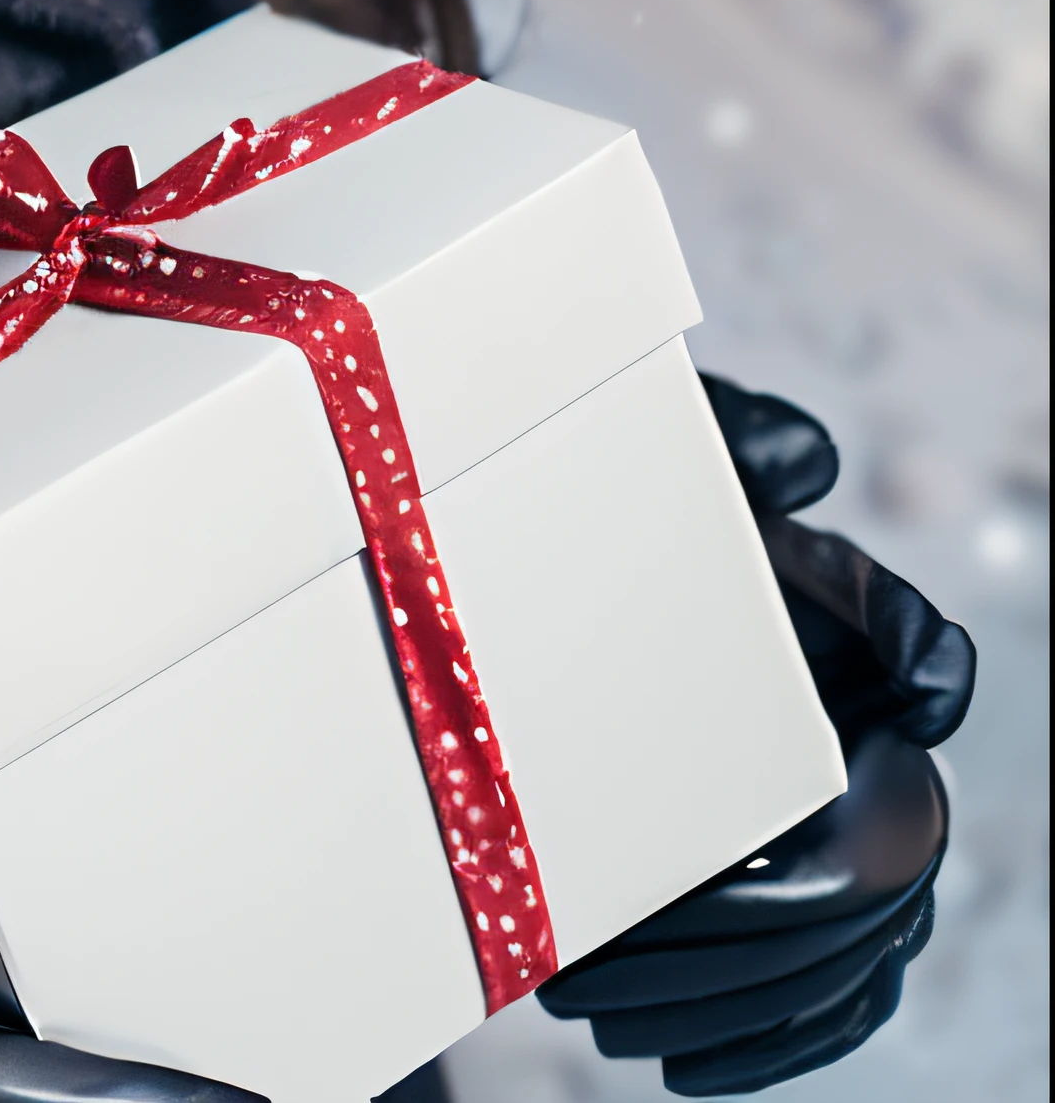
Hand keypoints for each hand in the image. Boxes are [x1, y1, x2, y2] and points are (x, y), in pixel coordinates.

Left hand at [533, 376, 973, 1092]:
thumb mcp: (657, 458)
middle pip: (872, 855)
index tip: (910, 693)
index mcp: (835, 613)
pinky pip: (837, 1003)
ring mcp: (855, 823)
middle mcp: (862, 724)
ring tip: (599, 1007)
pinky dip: (764, 1044)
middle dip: (754, 925)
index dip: (923, 658)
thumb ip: (734, 439)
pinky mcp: (823, 906)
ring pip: (851, 947)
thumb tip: (811, 461)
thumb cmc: (613, 500)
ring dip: (731, 997)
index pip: (915, 638)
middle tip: (617, 954)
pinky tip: (676, 1064)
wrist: (556, 586)